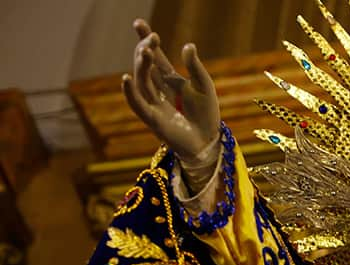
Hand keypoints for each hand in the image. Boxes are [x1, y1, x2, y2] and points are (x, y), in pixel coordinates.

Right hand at [121, 19, 219, 162]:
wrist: (209, 141)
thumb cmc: (207, 115)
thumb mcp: (204, 86)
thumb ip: (195, 67)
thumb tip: (188, 45)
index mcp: (170, 81)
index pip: (155, 58)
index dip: (146, 41)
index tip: (138, 23)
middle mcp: (158, 90)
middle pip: (146, 67)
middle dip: (145, 50)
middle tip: (151, 37)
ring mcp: (154, 104)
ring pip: (141, 82)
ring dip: (142, 66)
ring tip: (146, 51)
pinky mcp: (153, 120)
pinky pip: (138, 104)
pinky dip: (130, 92)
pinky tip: (126, 78)